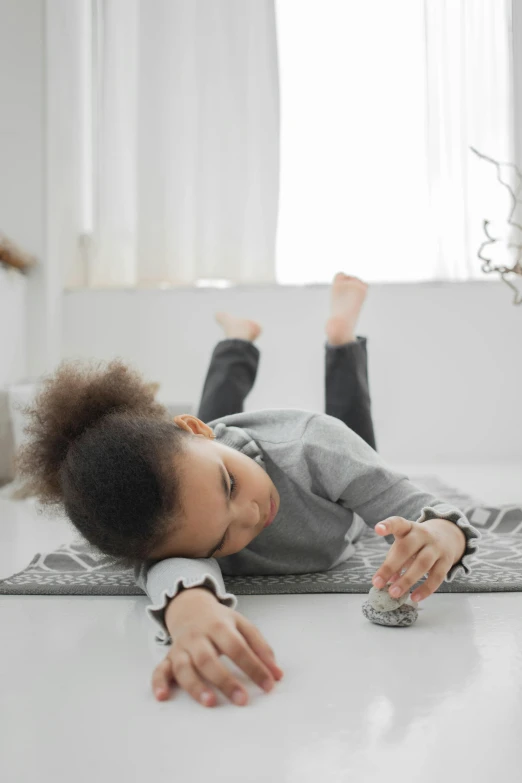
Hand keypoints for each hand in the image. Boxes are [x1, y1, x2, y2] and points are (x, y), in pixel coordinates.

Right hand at [152, 587, 283, 707]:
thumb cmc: (219, 621)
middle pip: (209, 659)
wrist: (190, 607)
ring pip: (184, 666)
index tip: (268, 685)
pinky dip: (158, 683)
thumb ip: (260, 647)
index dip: (254, 667)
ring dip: (195, 686)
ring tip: (209, 702)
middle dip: (225, 680)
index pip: (237, 647)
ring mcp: (181, 647)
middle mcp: (198, 637)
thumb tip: (277, 674)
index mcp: (219, 626)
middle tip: (241, 700)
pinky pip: (160, 669)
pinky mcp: (169, 656)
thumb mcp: (243, 625)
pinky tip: (162, 696)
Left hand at [371, 516, 466, 602]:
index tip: (377, 529)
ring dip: (407, 580)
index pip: (398, 523)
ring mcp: (436, 547)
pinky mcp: (447, 560)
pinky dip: (425, 589)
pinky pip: (437, 576)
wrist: (447, 536)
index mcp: (408, 527)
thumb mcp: (404, 543)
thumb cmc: (417, 542)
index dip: (388, 525)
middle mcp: (423, 534)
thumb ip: (394, 558)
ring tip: (394, 593)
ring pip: (422, 564)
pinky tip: (414, 598)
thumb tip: (387, 581)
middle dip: (390, 566)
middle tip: (377, 583)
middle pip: (406, 548)